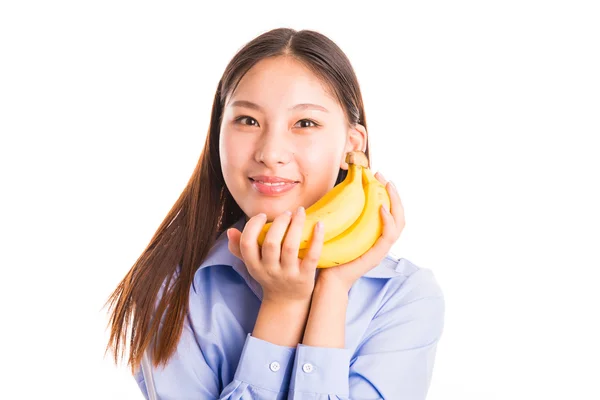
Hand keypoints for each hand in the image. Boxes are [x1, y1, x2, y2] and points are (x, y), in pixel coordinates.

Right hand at [227, 207, 325, 304]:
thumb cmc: (269, 276)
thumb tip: (230, 231)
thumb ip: (240, 248)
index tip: (263, 215)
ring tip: (300, 212)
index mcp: (254, 265)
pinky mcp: (305, 277)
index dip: (253, 226)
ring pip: (290, 247)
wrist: (287, 301)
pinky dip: (316, 239)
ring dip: (296, 225)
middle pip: (271, 243)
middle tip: (287, 212)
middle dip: (279, 222)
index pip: (247, 243)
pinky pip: (312, 256)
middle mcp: (269, 270)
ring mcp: (287, 274)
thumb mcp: (253, 265)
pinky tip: (319, 225)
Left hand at [316, 172, 404, 291]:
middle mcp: (382, 240)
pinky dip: (387, 222)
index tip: (377, 175)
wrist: (327, 279)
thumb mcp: (340, 228)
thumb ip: (346, 213)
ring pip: (399, 224)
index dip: (387, 192)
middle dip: (393, 193)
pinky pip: (388, 237)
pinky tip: (381, 209)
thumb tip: (340, 190)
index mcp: (375, 234)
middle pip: (399, 214)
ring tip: (387, 188)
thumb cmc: (332, 253)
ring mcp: (381, 249)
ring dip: (394, 203)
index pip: (390, 210)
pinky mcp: (376, 256)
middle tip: (383, 177)